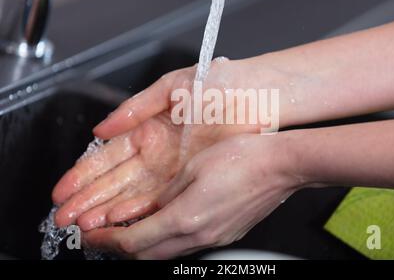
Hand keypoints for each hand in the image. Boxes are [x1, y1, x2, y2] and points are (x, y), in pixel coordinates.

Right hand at [52, 58, 274, 229]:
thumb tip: (102, 127)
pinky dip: (138, 211)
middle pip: (114, 181)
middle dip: (88, 200)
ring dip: (107, 210)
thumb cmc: (220, 83)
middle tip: (65, 217)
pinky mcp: (192, 178)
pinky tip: (119, 221)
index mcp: (147, 129)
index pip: (106, 157)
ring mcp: (173, 169)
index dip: (83, 175)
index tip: (63, 191)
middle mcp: (156, 154)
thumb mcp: (172, 87)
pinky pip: (160, 199)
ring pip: (132, 194)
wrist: (259, 94)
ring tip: (85, 225)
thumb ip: (136, 106)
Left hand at [82, 133, 305, 258]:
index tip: (90, 233)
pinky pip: (184, 245)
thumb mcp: (194, 167)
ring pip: (165, 253)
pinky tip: (161, 225)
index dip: (106, 239)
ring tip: (126, 231)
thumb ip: (167, 192)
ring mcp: (214, 238)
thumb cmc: (244, 159)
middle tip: (101, 235)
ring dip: (141, 245)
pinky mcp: (224, 234)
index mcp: (186, 218)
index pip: (133, 241)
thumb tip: (151, 205)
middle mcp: (199, 236)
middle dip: (118, 247)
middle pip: (146, 255)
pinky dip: (164, 240)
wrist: (282, 166)